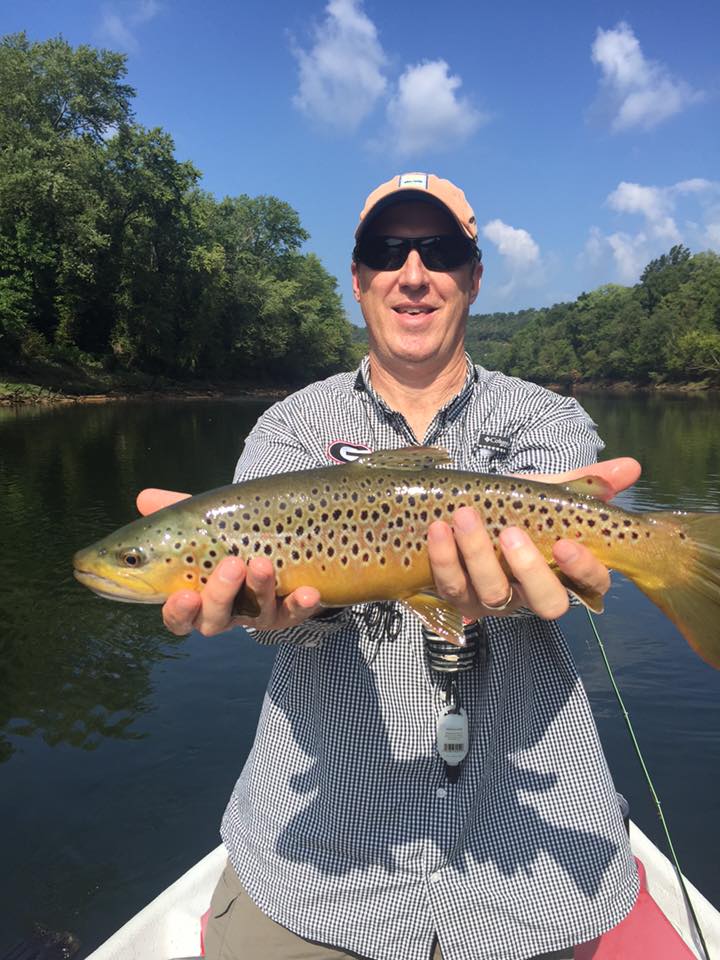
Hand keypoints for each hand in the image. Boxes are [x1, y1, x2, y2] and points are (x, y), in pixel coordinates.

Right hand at [136, 488, 322, 636]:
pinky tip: (309, 591)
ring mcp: (259, 612)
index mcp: (197, 596)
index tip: (182, 595)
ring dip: (259, 590)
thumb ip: (175, 512)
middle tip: (230, 565)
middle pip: (214, 620)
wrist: (281, 539)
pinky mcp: (291, 609)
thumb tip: (144, 497)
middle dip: (220, 595)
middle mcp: (226, 612)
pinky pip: (297, 613)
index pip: (179, 616)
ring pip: (257, 616)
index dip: (178, 612)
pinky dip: (302, 605)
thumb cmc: (229, 536)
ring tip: (262, 563)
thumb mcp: (204, 523)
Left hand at [427, 457, 641, 621]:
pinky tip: (438, 528)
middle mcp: (535, 593)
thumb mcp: (549, 491)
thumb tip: (632, 466)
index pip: (593, 584)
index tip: (565, 543)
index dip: (582, 569)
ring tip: (464, 515)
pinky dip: (444, 558)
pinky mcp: (459, 598)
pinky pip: (451, 587)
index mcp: (569, 572)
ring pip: (491, 594)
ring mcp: (496, 600)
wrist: (468, 507)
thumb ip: (587, 482)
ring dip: (476, 555)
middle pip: (545, 603)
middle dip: (528, 569)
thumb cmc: (517, 506)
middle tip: (510, 533)